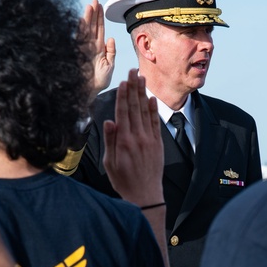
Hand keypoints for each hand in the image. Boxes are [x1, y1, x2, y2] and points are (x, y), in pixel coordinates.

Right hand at [79, 0, 115, 103]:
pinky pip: (80, 38)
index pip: (100, 30)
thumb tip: (111, 38)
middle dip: (94, 14)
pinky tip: (83, 19)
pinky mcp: (79, 52)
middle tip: (95, 1)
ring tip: (90, 5)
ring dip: (88, 18)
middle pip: (93, 26)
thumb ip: (111, 52)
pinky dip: (81, 29)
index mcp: (99, 49)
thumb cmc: (99, 82)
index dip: (100, 18)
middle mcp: (91, 46)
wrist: (89, 91)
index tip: (101, 6)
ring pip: (87, 30)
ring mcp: (84, 48)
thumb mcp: (109, 66)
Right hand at [102, 69, 163, 206]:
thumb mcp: (110, 163)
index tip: (123, 81)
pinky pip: (155, 123)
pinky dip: (153, 110)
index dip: (123, 95)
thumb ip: (110, 140)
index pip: (123, 112)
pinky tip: (151, 98)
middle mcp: (138, 138)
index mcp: (124, 141)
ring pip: (145, 112)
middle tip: (134, 71)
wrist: (145, 196)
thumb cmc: (123, 181)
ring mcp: (149, 140)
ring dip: (143, 94)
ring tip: (142, 79)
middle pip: (135, 107)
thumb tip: (109, 121)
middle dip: (134, 88)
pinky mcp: (157, 144)